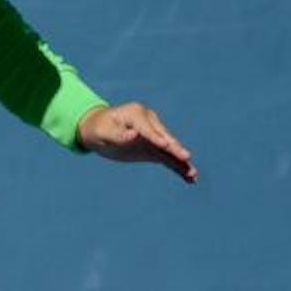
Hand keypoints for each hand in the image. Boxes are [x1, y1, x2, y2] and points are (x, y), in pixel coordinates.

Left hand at [77, 102, 197, 183]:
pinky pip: (167, 157)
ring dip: (181, 161)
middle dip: (175, 149)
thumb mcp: (103, 131)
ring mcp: (154, 135)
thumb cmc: (98, 128)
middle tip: (186, 157)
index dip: (156, 137)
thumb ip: (117, 134)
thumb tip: (133, 134)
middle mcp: (149, 122)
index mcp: (136, 114)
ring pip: (169, 149)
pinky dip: (178, 166)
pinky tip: (190, 177)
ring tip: (192, 174)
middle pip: (164, 137)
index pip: (147, 129)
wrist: (98, 129)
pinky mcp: (154, 147)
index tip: (165, 145)